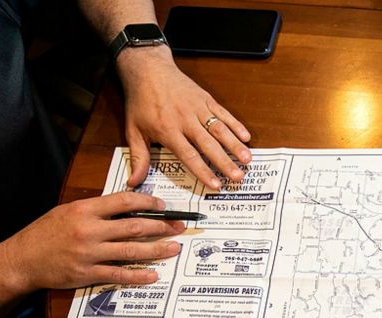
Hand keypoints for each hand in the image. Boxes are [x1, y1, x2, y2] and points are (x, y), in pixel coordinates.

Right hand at [1, 192, 184, 293]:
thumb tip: (126, 208)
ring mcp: (89, 253)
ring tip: (174, 248)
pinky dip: (138, 275)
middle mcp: (88, 230)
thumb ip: (95, 210)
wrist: (22, 260)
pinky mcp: (87, 273)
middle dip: (161, 226)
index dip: (147, 203)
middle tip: (179, 226)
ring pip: (131, 250)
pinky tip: (153, 275)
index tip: (162, 207)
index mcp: (84, 210)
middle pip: (134, 226)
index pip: (123, 201)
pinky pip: (118, 274)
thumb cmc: (45, 234)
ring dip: (157, 249)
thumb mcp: (67, 212)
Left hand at [116, 47, 251, 188]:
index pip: (189, 155)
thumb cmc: (141, 101)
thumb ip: (138, 158)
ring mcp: (198, 108)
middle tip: (238, 177)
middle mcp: (186, 120)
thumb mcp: (133, 130)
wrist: (148, 69)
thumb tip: (134, 182)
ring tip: (248, 160)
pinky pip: (223, 113)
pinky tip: (246, 136)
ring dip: (235, 145)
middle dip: (225, 162)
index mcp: (168, 129)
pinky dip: (236, 125)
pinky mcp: (206, 99)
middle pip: (209, 145)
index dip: (203, 171)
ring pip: (220, 129)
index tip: (215, 185)